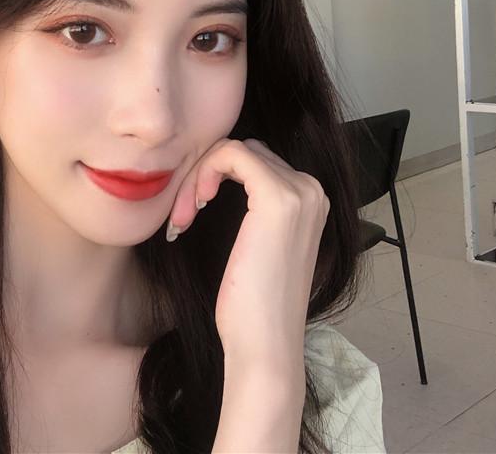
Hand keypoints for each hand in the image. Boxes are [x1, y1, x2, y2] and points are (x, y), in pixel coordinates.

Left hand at [166, 138, 329, 368]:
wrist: (263, 344)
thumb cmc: (252, 304)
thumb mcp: (255, 243)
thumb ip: (252, 207)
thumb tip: (216, 176)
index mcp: (309, 200)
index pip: (254, 160)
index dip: (214, 177)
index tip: (190, 214)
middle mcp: (311, 189)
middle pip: (243, 152)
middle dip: (203, 175)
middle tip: (183, 217)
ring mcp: (300, 192)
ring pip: (233, 150)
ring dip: (198, 177)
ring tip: (184, 217)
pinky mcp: (277, 198)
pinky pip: (230, 153)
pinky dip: (203, 173)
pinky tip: (195, 206)